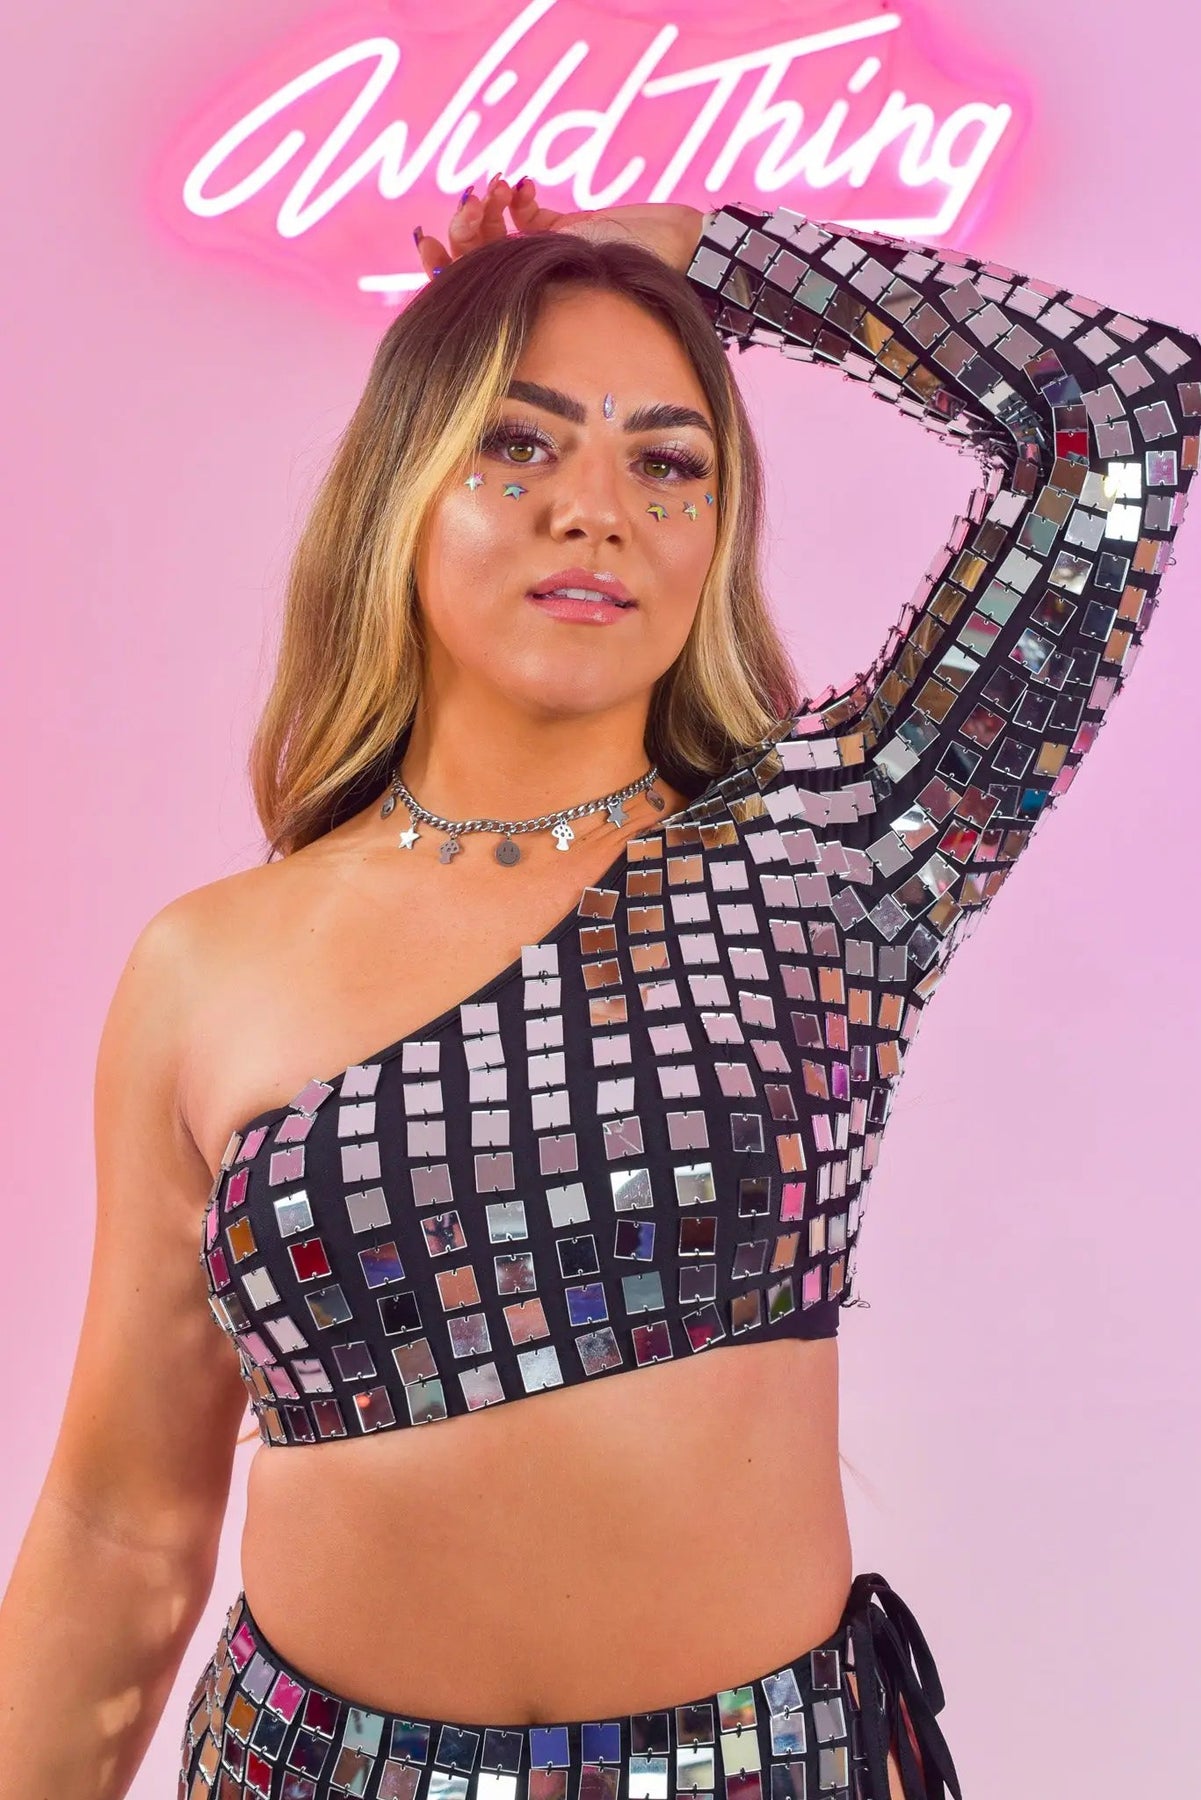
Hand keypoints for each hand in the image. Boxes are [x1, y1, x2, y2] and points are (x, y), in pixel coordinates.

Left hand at [414, 175, 703, 277]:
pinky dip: (515, 196)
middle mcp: (528, 286)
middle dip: (463, 227)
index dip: (438, 269)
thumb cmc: (631, 288)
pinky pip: (525, 212)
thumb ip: (512, 281)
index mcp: (523, 313)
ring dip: (488, 204)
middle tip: (471, 205)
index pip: (467, 294)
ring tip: (500, 189)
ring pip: (494, 229)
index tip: (425, 242)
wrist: (679, 254)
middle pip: (474, 257)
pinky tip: (523, 185)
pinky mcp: (562, 229)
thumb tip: (451, 270)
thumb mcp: (563, 292)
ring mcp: (543, 257)